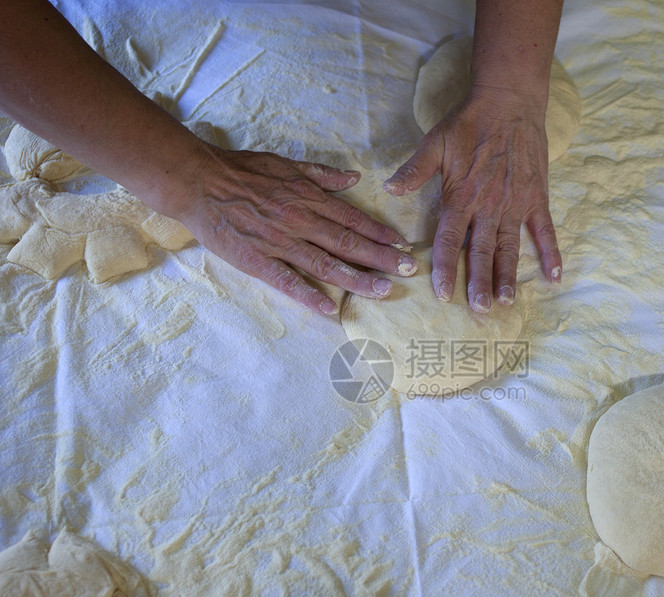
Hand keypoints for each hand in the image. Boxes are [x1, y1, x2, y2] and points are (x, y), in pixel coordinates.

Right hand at [172, 147, 417, 314]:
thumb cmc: (242, 170)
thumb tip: (354, 177)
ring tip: (384, 291)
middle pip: (348, 243)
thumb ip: (322, 174)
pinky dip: (309, 296)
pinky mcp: (257, 260)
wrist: (198, 181)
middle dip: (382, 258)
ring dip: (358, 280)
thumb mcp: (287, 163)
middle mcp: (300, 220)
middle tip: (408, 270)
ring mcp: (279, 242)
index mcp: (308, 197)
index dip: (379, 233)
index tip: (402, 245)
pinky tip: (330, 309)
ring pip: (326, 264)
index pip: (352, 219)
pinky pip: (287, 281)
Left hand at [384, 86, 561, 312]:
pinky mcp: (536, 198)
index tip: (442, 294)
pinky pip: (544, 230)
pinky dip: (550, 253)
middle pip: (481, 251)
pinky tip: (553, 277)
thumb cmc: (469, 123)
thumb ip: (414, 170)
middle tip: (478, 310)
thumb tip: (388, 188)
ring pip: (510, 248)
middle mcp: (489, 206)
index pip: (449, 240)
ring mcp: (515, 204)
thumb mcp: (435, 143)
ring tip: (505, 302)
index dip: (445, 268)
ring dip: (508, 277)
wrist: (509, 101)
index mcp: (462, 197)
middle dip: (479, 283)